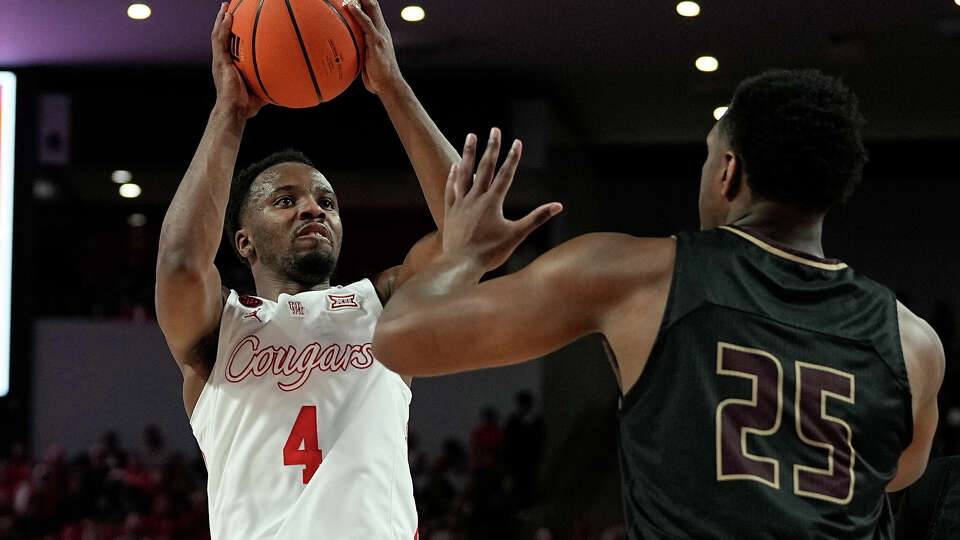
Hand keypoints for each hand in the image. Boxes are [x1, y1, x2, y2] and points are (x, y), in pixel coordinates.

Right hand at [211, 3, 265, 118]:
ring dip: (221, 19)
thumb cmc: (247, 105)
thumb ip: (271, 82)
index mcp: (230, 65)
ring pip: (218, 34)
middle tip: (229, 8)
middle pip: (222, 36)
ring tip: (225, 6)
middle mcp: (223, 60)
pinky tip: (228, 16)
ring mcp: (220, 60)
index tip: (237, 21)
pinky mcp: (219, 62)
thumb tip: (288, 80)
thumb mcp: (262, 90)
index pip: (230, 45)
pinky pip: (220, 40)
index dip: (232, 33)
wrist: (235, 110)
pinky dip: (224, 27)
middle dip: (225, 21)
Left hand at [345, 0, 404, 96]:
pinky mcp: (377, 41)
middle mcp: (381, 30)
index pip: (372, 12)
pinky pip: (367, 23)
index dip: (364, 1)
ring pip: (372, 9)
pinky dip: (359, 13)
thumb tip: (345, 51)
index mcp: (379, 33)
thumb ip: (359, 51)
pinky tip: (351, 5)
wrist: (388, 84)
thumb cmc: (377, 75)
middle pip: (373, 6)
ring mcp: (380, 34)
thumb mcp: (366, 59)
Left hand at [441, 128, 562, 271]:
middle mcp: (476, 198)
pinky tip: (456, 166)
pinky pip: (452, 188)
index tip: (517, 141)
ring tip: (471, 136)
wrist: (461, 264)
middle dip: (492, 147)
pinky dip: (454, 176)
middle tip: (495, 130)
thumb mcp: (517, 235)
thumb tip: (558, 206)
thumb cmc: (491, 252)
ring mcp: (461, 203)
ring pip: (465, 172)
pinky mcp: (450, 211)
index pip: (505, 174)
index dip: (513, 157)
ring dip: (469, 153)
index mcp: (493, 202)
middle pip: (485, 167)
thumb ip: (537, 218)